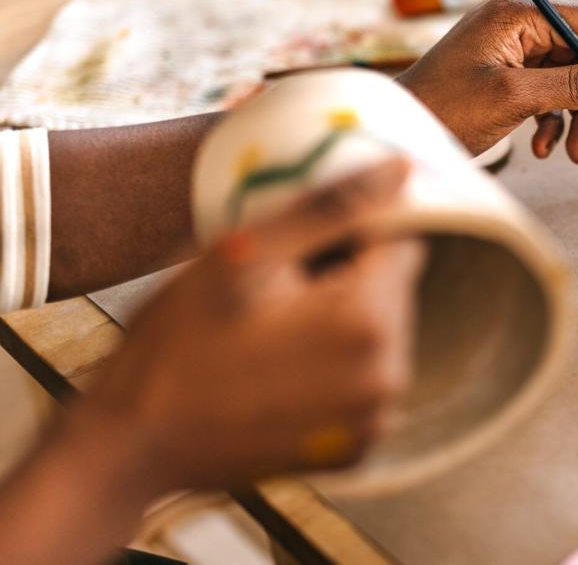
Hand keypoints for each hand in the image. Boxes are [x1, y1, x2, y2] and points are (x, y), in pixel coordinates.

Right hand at [75, 158, 422, 494]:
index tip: (301, 248)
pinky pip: (365, 379)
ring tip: (271, 334)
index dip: (353, 234)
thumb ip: (332, 208)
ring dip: (342, 322)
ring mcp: (374, 419)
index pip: (401, 242)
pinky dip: (336, 367)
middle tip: (275, 292)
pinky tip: (280, 371)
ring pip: (382, 333)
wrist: (133, 444)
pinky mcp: (356, 448)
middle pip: (394, 289)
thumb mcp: (245, 253)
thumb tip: (402, 169)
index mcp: (368, 320)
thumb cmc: (177, 342)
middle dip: (347, 279)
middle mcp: (388, 375)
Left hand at [398, 0, 577, 161]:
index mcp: (519, 13)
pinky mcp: (509, 75)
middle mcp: (520, 24)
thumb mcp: (515, 97)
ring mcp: (514, 50)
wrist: (399, 132)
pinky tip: (545, 146)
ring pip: (572, 79)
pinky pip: (551, 94)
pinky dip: (556, 121)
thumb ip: (575, 87)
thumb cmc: (444, 107)